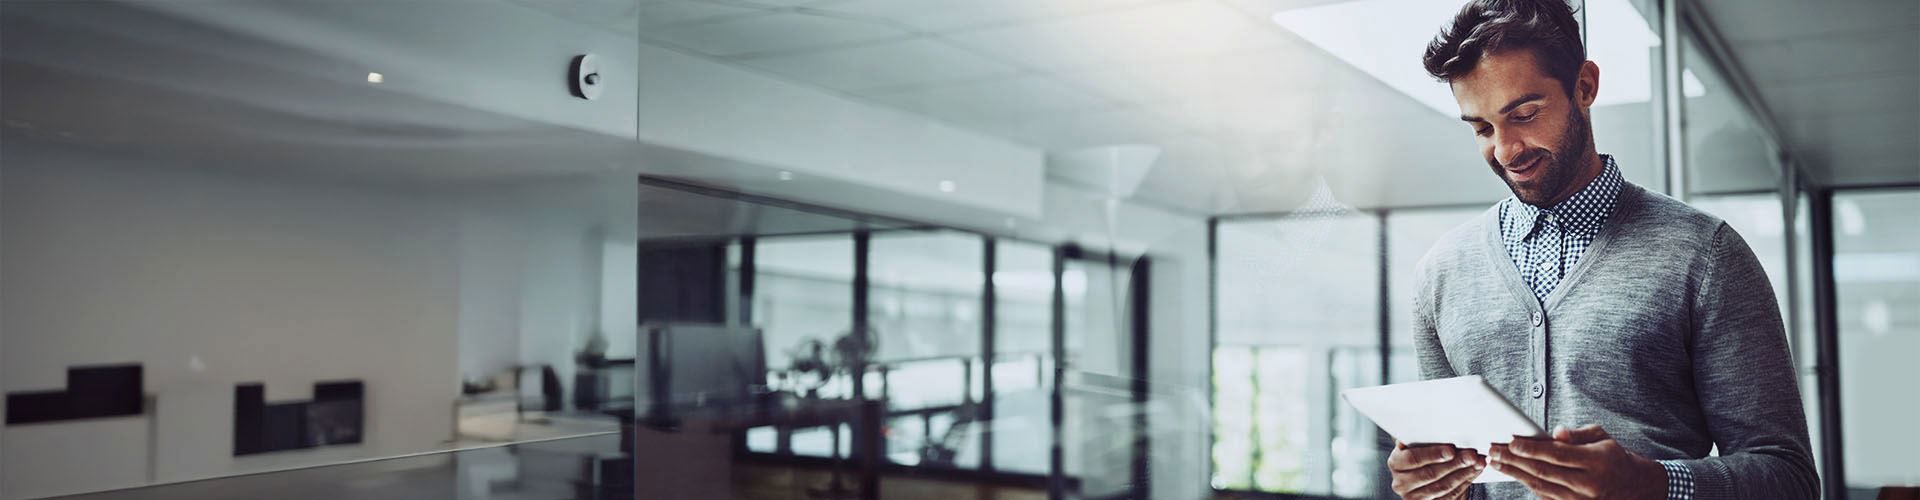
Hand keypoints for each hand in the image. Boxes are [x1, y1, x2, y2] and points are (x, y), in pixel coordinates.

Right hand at [1389, 441, 1484, 499]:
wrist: (1423, 476)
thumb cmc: (1421, 455)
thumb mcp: (1417, 445)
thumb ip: (1420, 439)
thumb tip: (1433, 426)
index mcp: (1395, 463)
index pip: (1413, 458)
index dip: (1432, 454)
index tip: (1451, 450)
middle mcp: (1401, 483)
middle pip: (1430, 473)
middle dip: (1454, 463)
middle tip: (1471, 455)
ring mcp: (1414, 497)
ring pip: (1443, 486)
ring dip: (1464, 473)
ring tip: (1477, 462)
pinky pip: (1450, 495)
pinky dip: (1465, 482)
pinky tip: (1474, 472)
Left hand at [1488, 425, 1666, 498]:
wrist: (1635, 488)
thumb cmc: (1613, 457)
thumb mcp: (1602, 438)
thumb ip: (1578, 434)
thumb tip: (1555, 433)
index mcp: (1597, 463)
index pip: (1557, 455)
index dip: (1531, 448)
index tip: (1510, 441)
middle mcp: (1588, 485)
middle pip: (1544, 472)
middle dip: (1515, 461)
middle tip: (1493, 451)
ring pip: (1541, 487)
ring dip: (1515, 474)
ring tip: (1496, 463)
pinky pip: (1546, 497)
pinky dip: (1528, 486)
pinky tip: (1513, 474)